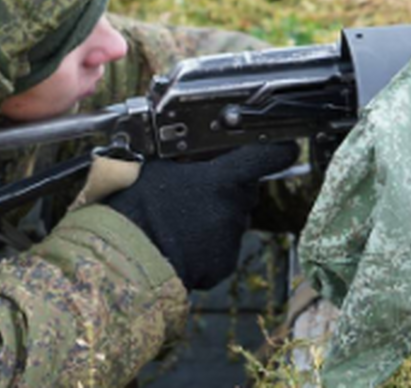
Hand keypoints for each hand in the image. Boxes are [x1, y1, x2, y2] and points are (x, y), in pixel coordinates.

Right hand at [105, 143, 298, 290]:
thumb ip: (188, 158)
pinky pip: (223, 247)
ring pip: (234, 219)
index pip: (268, 156)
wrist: (125, 258)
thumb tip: (194, 148)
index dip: (278, 149)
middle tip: (199, 189)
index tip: (285, 147)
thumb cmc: (136, 208)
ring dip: (217, 216)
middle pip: (246, 190)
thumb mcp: (159, 168)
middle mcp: (234, 209)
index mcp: (222, 180)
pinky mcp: (223, 264)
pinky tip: (183, 241)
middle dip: (230, 187)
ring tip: (182, 219)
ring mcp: (230, 238)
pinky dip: (209, 244)